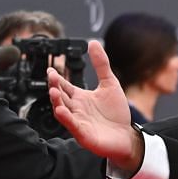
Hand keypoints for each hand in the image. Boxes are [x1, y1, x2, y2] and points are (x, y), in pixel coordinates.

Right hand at [47, 42, 141, 171]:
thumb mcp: (110, 83)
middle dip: (54, 87)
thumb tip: (93, 43)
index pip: (64, 86)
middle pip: (60, 97)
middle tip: (52, 77)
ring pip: (62, 111)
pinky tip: (61, 110)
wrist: (127, 135)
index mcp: (80, 97)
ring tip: (53, 92)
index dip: (56, 78)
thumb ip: (101, 64)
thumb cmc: (116, 113)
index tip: (51, 69)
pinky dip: (66, 119)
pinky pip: (72, 126)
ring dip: (56, 102)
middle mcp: (76, 109)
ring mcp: (78, 122)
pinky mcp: (83, 134)